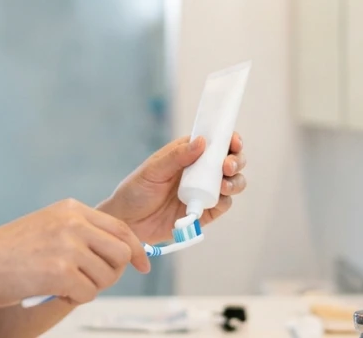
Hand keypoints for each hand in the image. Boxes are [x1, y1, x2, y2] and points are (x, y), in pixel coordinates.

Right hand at [0, 199, 149, 307]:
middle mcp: (73, 222)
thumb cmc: (6, 253)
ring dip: (88, 288)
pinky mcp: (60, 271)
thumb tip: (118, 254)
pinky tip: (54, 292)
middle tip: (90, 282)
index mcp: (71, 209)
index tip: (142, 264)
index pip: (120, 227)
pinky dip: (74, 299)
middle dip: (111, 273)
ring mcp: (67, 246)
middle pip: (120, 252)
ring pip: (105, 276)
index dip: (135, 249)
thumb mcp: (47, 228)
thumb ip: (80, 234)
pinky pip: (88, 293)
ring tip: (61, 284)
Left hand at [98, 133, 246, 243]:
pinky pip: (223, 204)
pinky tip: (220, 199)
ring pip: (232, 183)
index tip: (234, 141)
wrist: (127, 223)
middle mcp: (200, 171)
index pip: (214, 142)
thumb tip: (202, 141)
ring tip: (225, 185)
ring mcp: (203, 191)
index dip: (229, 139)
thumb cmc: (135, 191)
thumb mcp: (153, 170)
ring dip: (235, 181)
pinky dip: (226, 201)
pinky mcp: (204, 212)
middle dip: (236, 161)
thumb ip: (177, 156)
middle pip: (229, 161)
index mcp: (187, 154)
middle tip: (228, 166)